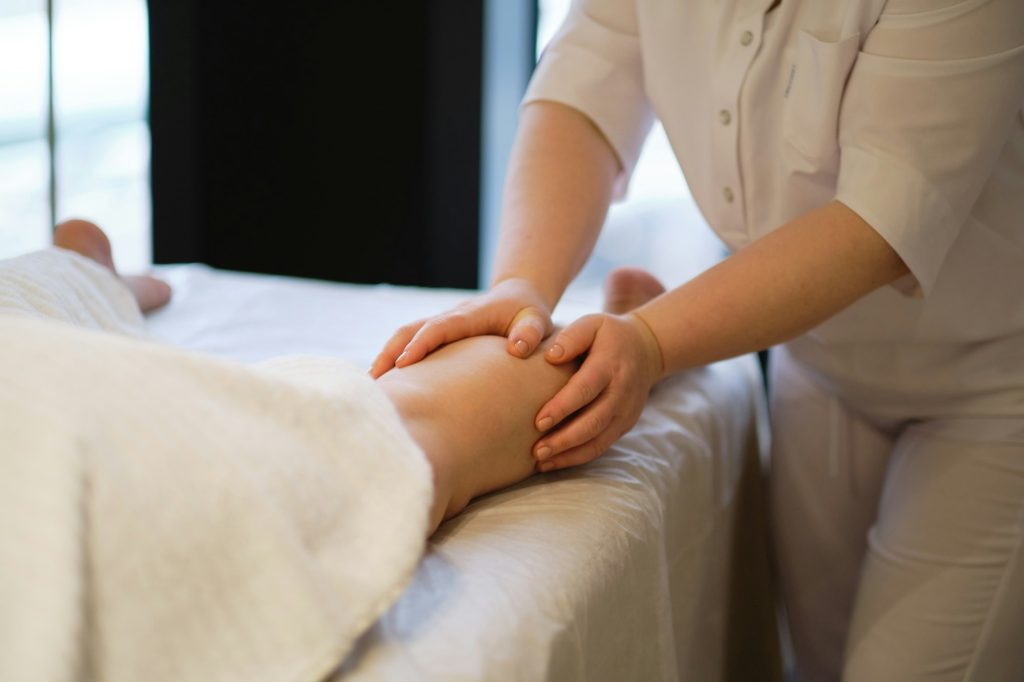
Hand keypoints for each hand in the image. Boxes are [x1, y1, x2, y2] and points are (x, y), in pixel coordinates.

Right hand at [369, 278, 552, 377]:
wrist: (517, 298)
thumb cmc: (528, 314)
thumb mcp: (537, 320)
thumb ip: (531, 332)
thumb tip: (517, 349)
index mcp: (469, 315)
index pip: (439, 327)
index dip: (420, 344)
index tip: (403, 363)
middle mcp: (449, 318)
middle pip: (410, 330)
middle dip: (390, 353)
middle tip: (374, 382)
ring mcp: (440, 327)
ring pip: (404, 336)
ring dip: (386, 357)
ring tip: (373, 388)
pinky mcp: (436, 337)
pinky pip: (409, 344)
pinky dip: (393, 360)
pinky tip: (387, 386)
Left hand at [533, 312, 663, 470]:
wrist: (646, 349)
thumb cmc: (608, 335)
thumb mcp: (592, 323)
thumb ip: (571, 337)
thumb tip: (550, 357)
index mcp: (610, 365)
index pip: (586, 389)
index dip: (563, 407)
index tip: (538, 421)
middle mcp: (621, 392)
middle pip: (593, 422)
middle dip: (564, 439)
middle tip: (536, 450)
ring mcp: (626, 412)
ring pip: (598, 440)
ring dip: (569, 454)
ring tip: (540, 462)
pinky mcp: (625, 425)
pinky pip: (602, 446)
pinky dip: (578, 457)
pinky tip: (554, 461)